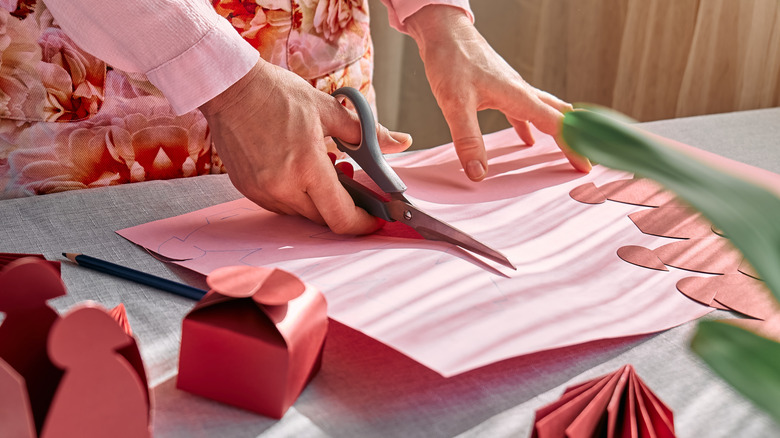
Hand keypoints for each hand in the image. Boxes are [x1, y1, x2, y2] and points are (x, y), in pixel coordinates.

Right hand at [200, 59, 411, 233]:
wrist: (231, 88)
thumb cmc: (278, 95)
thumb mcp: (329, 110)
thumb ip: (367, 133)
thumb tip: (402, 143)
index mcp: (308, 167)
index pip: (341, 217)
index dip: (363, 224)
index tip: (375, 218)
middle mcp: (283, 187)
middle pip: (323, 218)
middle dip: (342, 207)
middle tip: (350, 181)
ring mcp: (263, 191)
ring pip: (301, 213)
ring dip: (318, 201)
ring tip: (322, 167)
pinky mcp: (248, 189)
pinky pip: (280, 205)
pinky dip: (296, 195)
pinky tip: (299, 170)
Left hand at [405, 5, 590, 180]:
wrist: (444, 31)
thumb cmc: (450, 59)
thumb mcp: (455, 104)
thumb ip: (468, 139)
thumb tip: (478, 173)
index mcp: (518, 95)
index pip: (556, 125)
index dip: (572, 147)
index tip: (586, 166)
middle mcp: (521, 90)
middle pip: (558, 117)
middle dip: (574, 139)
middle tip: (585, 159)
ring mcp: (512, 88)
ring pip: (544, 111)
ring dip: (556, 131)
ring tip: (565, 149)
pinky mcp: (499, 87)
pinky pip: (523, 110)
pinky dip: (530, 126)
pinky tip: (527, 139)